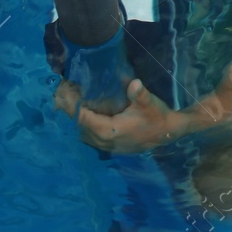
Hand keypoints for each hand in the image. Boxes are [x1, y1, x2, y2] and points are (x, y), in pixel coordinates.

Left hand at [54, 76, 191, 153]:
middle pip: (79, 126)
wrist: (168, 132)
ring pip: (83, 133)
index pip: (81, 118)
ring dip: (77, 119)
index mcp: (108, 131)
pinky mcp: (111, 148)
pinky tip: (87, 114)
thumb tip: (134, 84)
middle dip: (70, 109)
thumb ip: (139, 94)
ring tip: (72, 101)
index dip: (70, 104)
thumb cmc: (156, 116)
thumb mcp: (148, 102)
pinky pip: (91, 137)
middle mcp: (104, 142)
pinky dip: (85, 126)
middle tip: (64, 91)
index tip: (62, 90)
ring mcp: (107, 147)